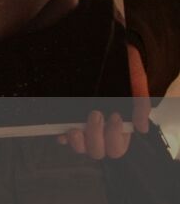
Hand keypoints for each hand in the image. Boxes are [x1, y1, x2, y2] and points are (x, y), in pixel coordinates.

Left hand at [59, 44, 149, 159]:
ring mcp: (83, 125)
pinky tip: (61, 131)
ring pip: (81, 148)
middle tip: (96, 114)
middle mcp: (101, 130)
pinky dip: (62, 137)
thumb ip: (141, 105)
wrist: (108, 51)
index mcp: (119, 127)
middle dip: (96, 137)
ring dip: (78, 142)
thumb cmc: (123, 71)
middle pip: (98, 151)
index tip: (114, 116)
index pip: (117, 148)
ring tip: (76, 128)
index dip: (115, 138)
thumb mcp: (136, 84)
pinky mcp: (68, 117)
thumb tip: (141, 127)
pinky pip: (63, 136)